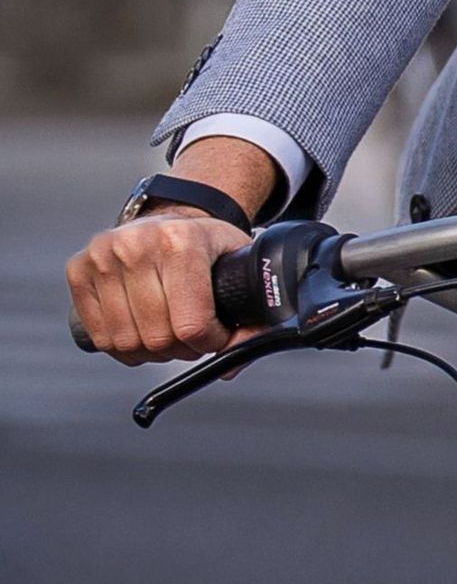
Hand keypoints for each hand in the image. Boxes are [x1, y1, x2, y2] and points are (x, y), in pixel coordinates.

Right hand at [64, 138, 279, 365]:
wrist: (171, 216)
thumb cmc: (207, 245)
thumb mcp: (240, 264)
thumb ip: (252, 314)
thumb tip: (232, 367)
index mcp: (181, 240)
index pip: (192, 323)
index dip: (210, 342)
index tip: (217, 336)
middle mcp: (137, 245)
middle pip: (159, 337)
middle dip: (183, 349)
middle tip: (194, 338)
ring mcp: (102, 257)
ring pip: (127, 343)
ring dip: (153, 352)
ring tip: (170, 334)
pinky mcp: (77, 271)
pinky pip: (100, 337)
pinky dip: (124, 348)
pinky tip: (143, 332)